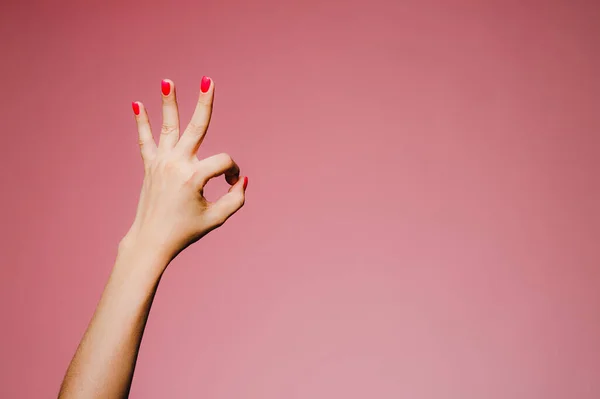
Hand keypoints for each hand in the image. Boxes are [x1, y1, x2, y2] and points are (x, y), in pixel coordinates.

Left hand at [121, 77, 246, 265]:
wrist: (151, 241)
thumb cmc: (185, 231)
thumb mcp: (216, 218)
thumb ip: (235, 199)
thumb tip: (241, 180)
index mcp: (194, 177)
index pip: (224, 162)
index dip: (232, 173)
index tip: (230, 186)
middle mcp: (176, 164)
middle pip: (196, 127)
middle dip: (205, 102)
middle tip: (208, 79)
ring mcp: (161, 163)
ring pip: (167, 127)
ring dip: (168, 103)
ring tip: (167, 81)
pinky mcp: (150, 166)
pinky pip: (145, 141)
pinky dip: (142, 123)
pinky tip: (136, 104)